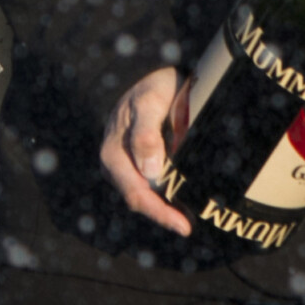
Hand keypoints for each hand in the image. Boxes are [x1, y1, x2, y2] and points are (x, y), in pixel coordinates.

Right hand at [99, 66, 191, 235]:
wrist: (151, 77)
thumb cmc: (151, 89)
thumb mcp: (149, 103)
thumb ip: (146, 134)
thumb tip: (150, 172)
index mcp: (114, 154)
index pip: (136, 193)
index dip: (159, 212)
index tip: (182, 225)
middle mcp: (116, 165)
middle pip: (139, 200)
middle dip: (163, 215)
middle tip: (189, 227)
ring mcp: (126, 166)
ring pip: (145, 195)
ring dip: (165, 208)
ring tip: (190, 218)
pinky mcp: (138, 164)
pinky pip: (151, 185)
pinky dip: (166, 196)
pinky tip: (184, 202)